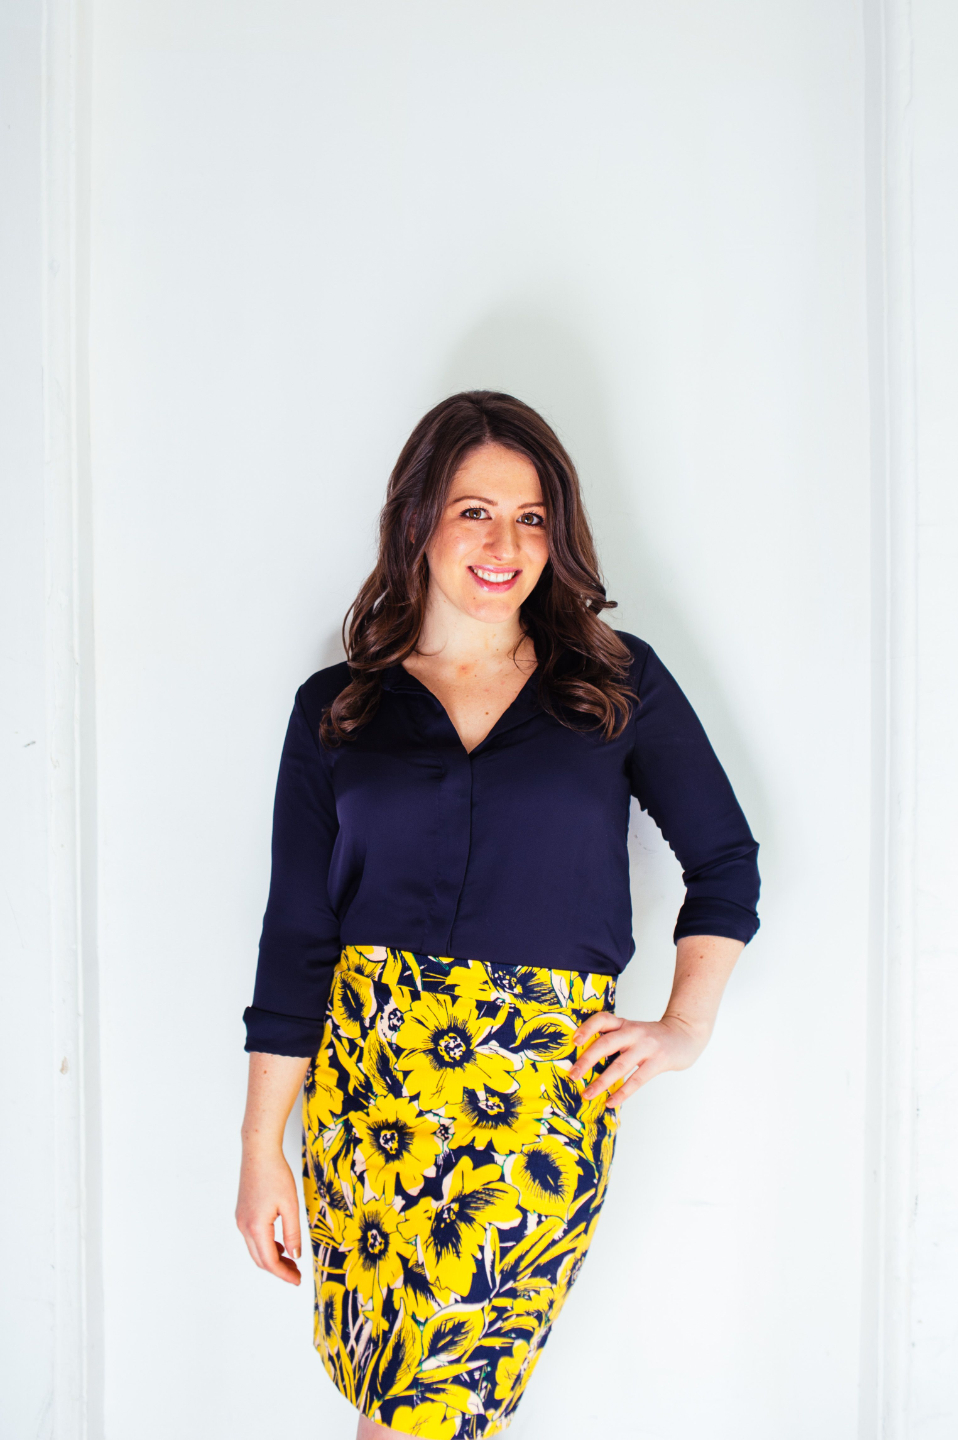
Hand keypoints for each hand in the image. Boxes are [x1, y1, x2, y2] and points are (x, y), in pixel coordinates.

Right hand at [235, 1146, 302, 1283]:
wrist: (259, 1152)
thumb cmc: (276, 1175)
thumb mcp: (290, 1205)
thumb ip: (293, 1233)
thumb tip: (296, 1255)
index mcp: (256, 1227)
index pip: (269, 1261)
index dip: (284, 1274)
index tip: (298, 1280)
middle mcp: (244, 1226)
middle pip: (260, 1259)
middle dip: (278, 1270)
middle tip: (296, 1275)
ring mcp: (241, 1220)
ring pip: (256, 1250)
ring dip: (272, 1258)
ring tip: (292, 1261)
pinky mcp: (242, 1213)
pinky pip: (253, 1238)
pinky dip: (266, 1246)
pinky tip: (280, 1244)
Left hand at [569, 1011, 710, 1107]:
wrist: (685, 1035)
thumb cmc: (651, 1038)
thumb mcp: (632, 1032)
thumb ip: (613, 1040)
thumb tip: (585, 1061)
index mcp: (624, 1024)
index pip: (602, 1019)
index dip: (587, 1028)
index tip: (573, 1042)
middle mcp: (633, 1032)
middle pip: (605, 1043)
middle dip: (586, 1060)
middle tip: (572, 1075)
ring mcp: (646, 1046)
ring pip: (619, 1065)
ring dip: (601, 1082)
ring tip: (587, 1095)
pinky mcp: (658, 1061)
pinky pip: (637, 1079)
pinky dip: (622, 1093)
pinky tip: (610, 1102)